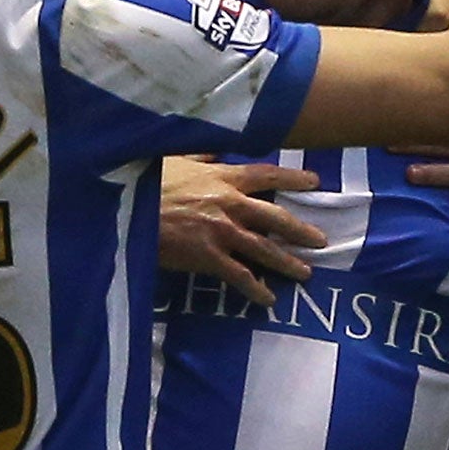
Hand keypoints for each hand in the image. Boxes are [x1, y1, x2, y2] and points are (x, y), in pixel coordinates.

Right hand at [158, 156, 327, 305]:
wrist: (127, 206)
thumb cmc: (149, 180)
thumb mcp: (177, 158)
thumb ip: (202, 157)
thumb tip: (217, 151)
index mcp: (224, 177)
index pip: (268, 176)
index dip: (294, 179)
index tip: (314, 183)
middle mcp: (230, 204)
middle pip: (276, 218)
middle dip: (301, 230)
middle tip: (320, 241)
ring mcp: (222, 232)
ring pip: (264, 249)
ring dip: (287, 262)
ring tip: (304, 273)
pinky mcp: (208, 257)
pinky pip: (240, 275)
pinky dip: (256, 288)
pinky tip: (268, 298)